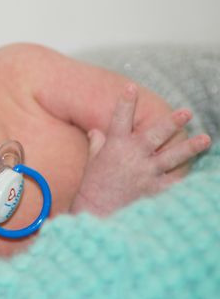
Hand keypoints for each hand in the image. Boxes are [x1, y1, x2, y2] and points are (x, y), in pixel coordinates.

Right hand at [71, 83, 210, 215]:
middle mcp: (132, 156)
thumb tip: (95, 131)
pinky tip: (200, 175)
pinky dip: (186, 178)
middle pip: (155, 135)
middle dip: (171, 122)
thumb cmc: (92, 184)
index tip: (131, 88)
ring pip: (172, 157)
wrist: (95, 210)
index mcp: (115, 145)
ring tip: (206, 139)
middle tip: (186, 112)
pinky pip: (174, 182)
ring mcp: (144, 172)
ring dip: (190, 147)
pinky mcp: (153, 189)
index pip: (120, 118)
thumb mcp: (93, 161)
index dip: (125, 102)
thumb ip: (97, 144)